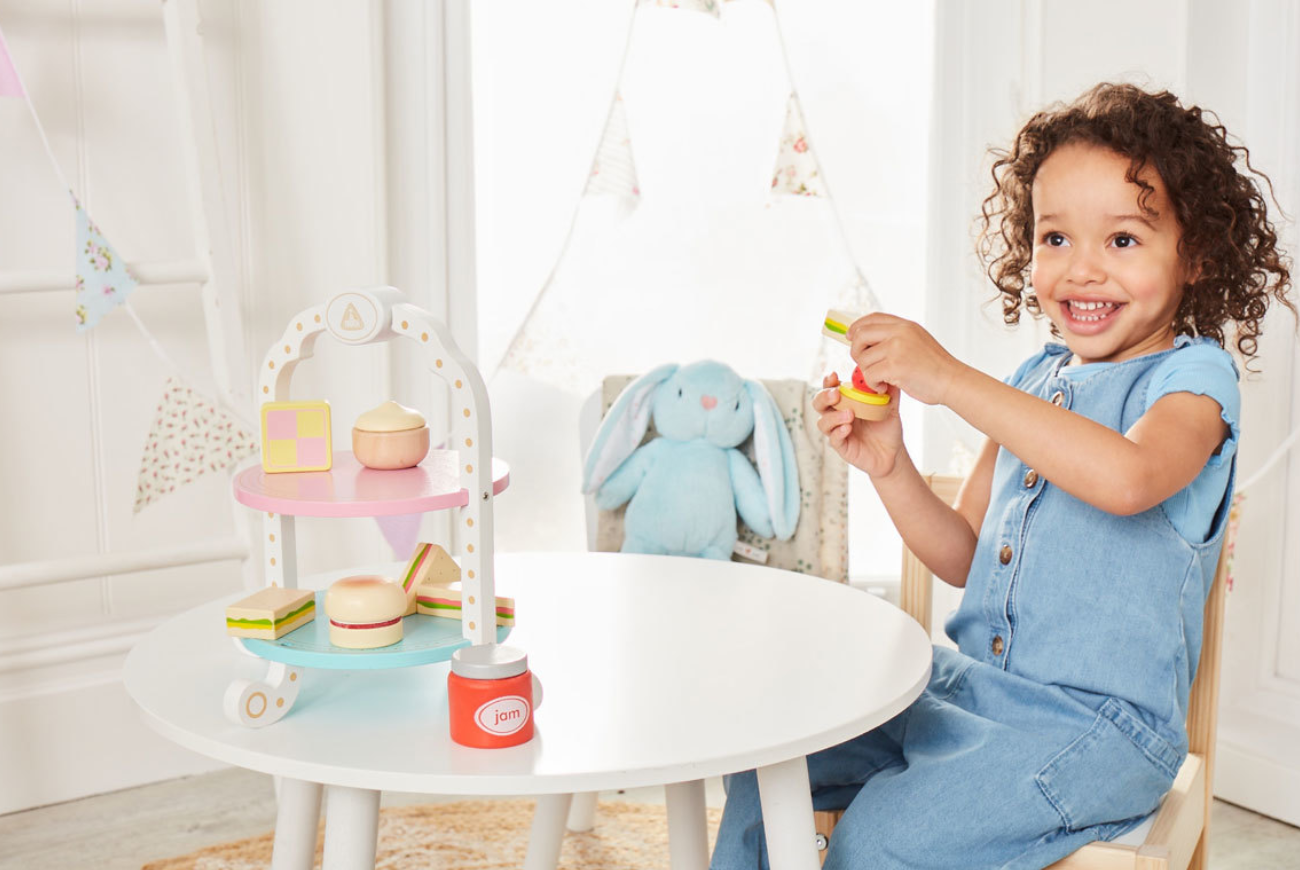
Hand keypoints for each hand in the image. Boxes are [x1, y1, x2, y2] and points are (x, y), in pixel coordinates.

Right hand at [813, 372, 903, 478]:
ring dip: (833, 416)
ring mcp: (838, 431)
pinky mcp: (842, 447)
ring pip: (823, 422)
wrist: (893, 453)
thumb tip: (891, 371)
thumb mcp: (891, 407)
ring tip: (850, 414)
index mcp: (846, 402)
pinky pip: (833, 439)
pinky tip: (848, 428)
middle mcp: (837, 415)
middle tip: (836, 394)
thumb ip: (890, 391)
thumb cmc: (888, 428)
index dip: (828, 382)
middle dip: (824, 397)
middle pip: (818, 403)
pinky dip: (838, 432)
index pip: (830, 389)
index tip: (834, 375)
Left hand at [848, 313, 963, 405]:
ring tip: (881, 380)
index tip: (851, 337)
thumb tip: (868, 340)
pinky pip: (869, 374)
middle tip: (864, 365)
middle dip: (856, 352)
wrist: (952, 381)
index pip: (873, 318)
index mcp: (905, 325)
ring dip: (867, 373)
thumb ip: (897, 338)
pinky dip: (873, 385)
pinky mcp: (895, 365)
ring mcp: (897, 348)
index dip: (857, 327)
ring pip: (863, 358)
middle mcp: (900, 332)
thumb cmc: (935, 368)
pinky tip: (884, 388)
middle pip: (860, 335)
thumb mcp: (917, 342)